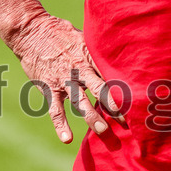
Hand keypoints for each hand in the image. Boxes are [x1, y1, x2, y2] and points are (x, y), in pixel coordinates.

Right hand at [8, 13, 119, 142]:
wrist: (32, 31)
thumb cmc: (62, 33)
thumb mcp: (85, 37)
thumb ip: (99, 51)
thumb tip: (120, 56)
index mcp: (90, 56)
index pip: (111, 74)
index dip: (125, 87)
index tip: (138, 100)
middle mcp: (79, 69)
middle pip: (101, 89)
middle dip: (115, 106)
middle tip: (128, 121)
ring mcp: (64, 80)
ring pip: (80, 102)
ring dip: (92, 117)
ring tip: (104, 131)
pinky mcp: (49, 88)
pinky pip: (55, 110)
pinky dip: (61, 125)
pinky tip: (67, 139)